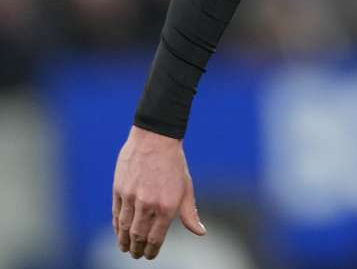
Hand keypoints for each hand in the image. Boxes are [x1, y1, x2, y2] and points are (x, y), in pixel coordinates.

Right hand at [113, 125, 206, 259]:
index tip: (150, 255)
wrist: (155, 139)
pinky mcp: (119, 189)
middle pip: (138, 236)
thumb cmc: (174, 164)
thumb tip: (200, 232)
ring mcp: (132, 197)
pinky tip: (119, 233)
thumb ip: (190, 213)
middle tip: (137, 255)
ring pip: (125, 228)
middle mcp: (148, 204)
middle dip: (137, 249)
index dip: (152, 250)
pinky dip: (117, 227)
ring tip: (126, 248)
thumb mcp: (186, 188)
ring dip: (124, 241)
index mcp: (167, 205)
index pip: (156, 237)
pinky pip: (116, 214)